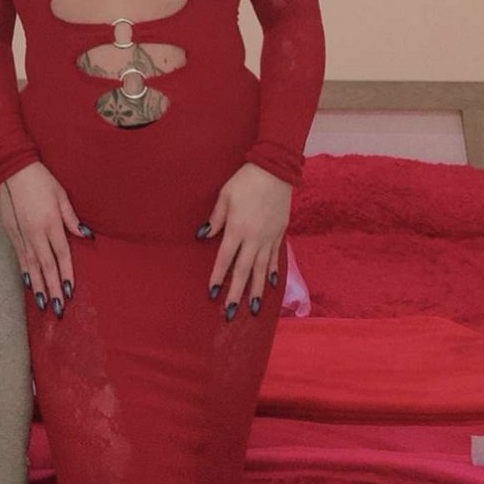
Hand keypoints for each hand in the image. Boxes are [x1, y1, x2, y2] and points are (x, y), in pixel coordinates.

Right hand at [0, 162, 91, 317]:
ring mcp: (22, 234)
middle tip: (57, 308)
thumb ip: (71, 218)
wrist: (14, 170)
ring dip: (39, 285)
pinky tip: (29, 284)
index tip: (70, 291)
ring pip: (31, 265)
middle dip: (53, 288)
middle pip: (47, 265)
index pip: (62, 254)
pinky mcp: (12, 233)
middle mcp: (36, 232)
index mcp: (51, 222)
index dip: (67, 274)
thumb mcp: (61, 195)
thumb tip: (85, 235)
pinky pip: (20, 257)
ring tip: (43, 303)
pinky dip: (25, 272)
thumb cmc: (42, 180)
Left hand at [199, 164, 290, 319]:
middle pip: (243, 270)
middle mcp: (254, 238)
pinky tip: (272, 284)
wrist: (275, 170)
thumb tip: (203, 236)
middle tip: (231, 313)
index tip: (212, 293)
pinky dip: (272, 271)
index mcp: (237, 229)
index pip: (225, 258)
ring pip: (261, 269)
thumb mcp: (225, 195)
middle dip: (237, 293)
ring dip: (257, 290)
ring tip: (254, 309)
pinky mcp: (280, 233)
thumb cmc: (246, 181)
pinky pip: (275, 257)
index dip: (218, 276)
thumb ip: (215, 218)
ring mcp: (269, 237)